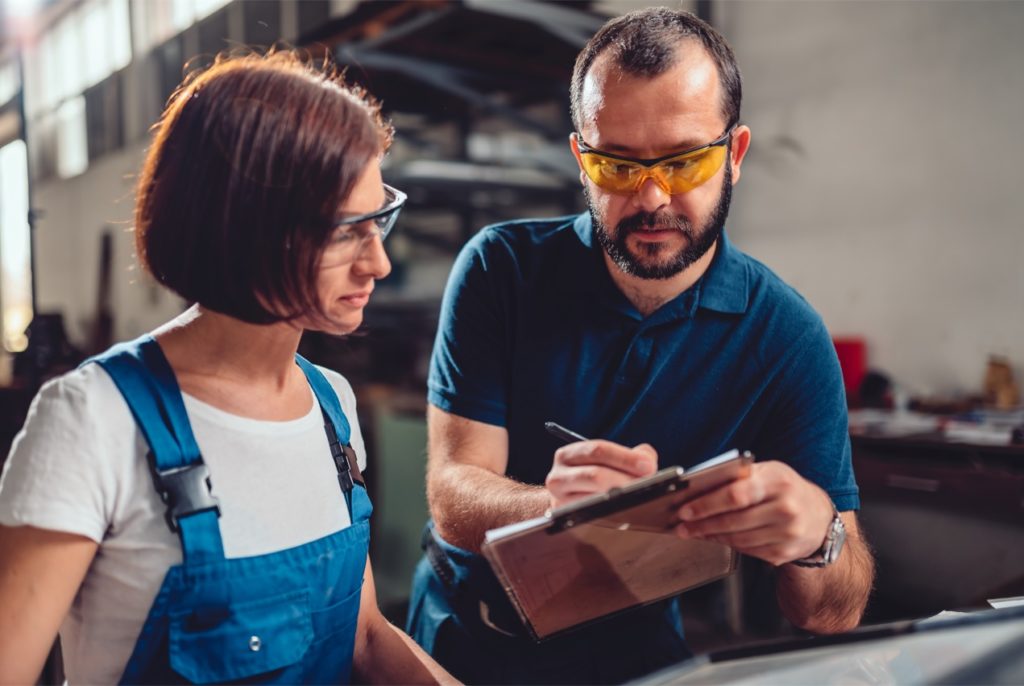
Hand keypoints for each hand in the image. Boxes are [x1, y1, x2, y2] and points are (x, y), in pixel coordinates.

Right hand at [545, 440, 657, 509]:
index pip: (597, 450)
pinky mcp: (565, 522)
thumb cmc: (596, 477)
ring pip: (593, 499)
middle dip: (625, 480)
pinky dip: (612, 514)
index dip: (626, 457)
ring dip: (621, 499)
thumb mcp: (610, 460)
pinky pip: (592, 518)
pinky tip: (626, 512)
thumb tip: (647, 463)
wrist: (570, 501)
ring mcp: (559, 501)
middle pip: (595, 476)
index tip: (649, 466)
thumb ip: (633, 455)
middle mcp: (558, 477)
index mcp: (568, 455)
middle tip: (648, 485)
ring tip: (640, 498)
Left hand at [674, 461, 833, 565]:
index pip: (736, 494)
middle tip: (682, 526)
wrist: (818, 516)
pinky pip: (747, 551)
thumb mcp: (767, 473)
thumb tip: (698, 488)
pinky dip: (728, 545)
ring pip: (738, 539)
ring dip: (711, 536)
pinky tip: (716, 538)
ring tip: (694, 532)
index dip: (706, 504)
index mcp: (778, 481)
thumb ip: (738, 478)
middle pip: (734, 520)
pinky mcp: (784, 553)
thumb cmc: (784, 489)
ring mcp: (787, 533)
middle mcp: (786, 508)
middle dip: (702, 524)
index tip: (685, 510)